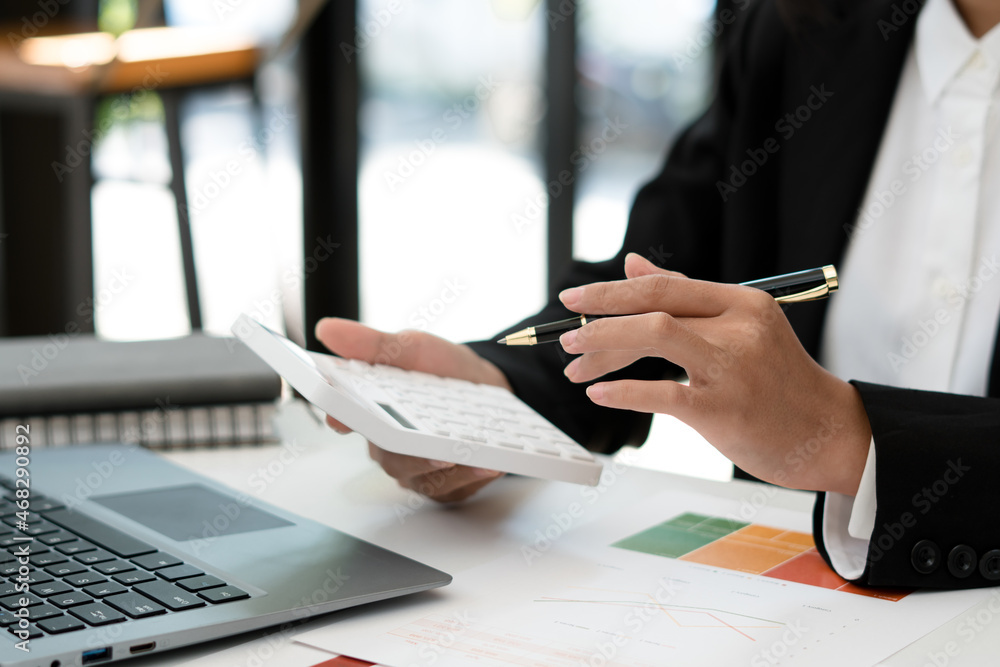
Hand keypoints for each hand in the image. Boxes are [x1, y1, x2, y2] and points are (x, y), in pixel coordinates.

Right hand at [315, 318, 511, 501]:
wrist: (487, 387)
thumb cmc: (442, 370)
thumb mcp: (412, 348)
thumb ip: (373, 344)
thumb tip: (327, 330)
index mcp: (373, 410)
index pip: (347, 418)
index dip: (343, 419)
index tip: (342, 419)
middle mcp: (388, 444)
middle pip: (388, 457)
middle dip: (409, 454)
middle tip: (430, 447)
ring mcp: (415, 467)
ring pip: (420, 477)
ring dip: (446, 469)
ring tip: (469, 455)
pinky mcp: (443, 484)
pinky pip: (451, 489)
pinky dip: (469, 477)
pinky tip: (488, 464)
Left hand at [558, 253, 870, 494]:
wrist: (826, 434)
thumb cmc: (777, 381)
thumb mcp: (740, 328)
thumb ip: (686, 297)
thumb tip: (632, 264)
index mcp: (741, 302)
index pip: (664, 285)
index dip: (611, 290)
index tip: (573, 298)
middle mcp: (738, 327)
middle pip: (653, 308)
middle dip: (599, 320)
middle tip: (565, 339)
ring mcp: (732, 367)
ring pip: (654, 336)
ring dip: (605, 348)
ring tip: (575, 365)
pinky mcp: (724, 409)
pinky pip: (661, 394)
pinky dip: (624, 392)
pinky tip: (600, 394)